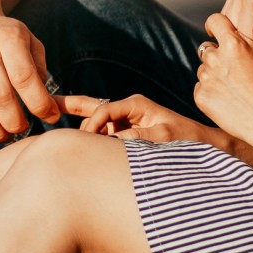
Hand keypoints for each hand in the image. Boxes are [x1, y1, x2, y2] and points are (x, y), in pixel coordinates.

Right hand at [0, 2, 57, 156]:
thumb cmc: (1, 36)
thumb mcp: (26, 39)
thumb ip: (39, 69)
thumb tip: (47, 108)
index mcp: (6, 37)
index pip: (25, 78)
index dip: (40, 104)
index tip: (49, 117)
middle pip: (2, 99)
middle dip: (17, 122)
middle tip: (23, 127)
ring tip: (5, 134)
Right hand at [57, 92, 225, 146]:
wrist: (207, 148)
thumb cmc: (188, 140)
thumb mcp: (163, 138)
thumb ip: (134, 137)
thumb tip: (108, 140)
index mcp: (135, 104)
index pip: (102, 109)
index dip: (91, 125)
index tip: (84, 140)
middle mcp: (128, 110)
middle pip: (91, 106)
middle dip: (68, 105)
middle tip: (46, 104)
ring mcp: (126, 122)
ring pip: (94, 120)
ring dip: (76, 122)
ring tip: (50, 115)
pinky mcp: (127, 134)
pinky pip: (103, 134)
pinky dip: (87, 135)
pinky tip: (71, 140)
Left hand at [193, 13, 252, 143]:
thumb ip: (246, 42)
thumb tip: (233, 33)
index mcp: (234, 43)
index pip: (214, 21)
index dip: (216, 27)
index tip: (218, 35)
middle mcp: (216, 57)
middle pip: (207, 49)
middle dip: (217, 57)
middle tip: (234, 73)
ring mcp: (206, 77)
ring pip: (203, 70)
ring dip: (213, 76)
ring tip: (235, 91)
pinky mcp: (200, 96)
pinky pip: (200, 88)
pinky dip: (210, 93)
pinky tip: (228, 102)